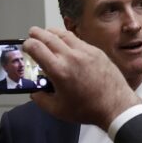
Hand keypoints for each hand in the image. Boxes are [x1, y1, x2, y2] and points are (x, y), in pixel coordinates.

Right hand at [23, 27, 141, 130]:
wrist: (115, 105)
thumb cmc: (87, 109)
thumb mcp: (58, 110)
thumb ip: (41, 99)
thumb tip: (34, 91)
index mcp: (59, 70)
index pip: (37, 48)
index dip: (27, 44)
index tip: (25, 46)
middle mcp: (71, 56)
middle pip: (49, 36)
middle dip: (37, 33)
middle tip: (32, 33)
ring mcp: (85, 51)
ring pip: (64, 34)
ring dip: (52, 32)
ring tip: (47, 34)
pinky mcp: (96, 51)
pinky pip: (78, 40)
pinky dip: (68, 38)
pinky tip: (66, 42)